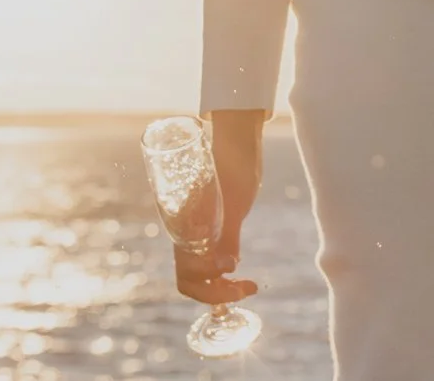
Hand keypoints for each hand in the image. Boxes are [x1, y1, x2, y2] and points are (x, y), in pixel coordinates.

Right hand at [176, 108, 265, 305]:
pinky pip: (211, 261)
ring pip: (200, 275)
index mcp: (185, 227)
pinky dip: (224, 275)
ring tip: (248, 286)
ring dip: (221, 288)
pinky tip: (242, 274)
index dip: (207, 283)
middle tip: (245, 289)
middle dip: (215, 293)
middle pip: (190, 280)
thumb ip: (228, 233)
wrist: (239, 141)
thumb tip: (229, 265)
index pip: (186, 272)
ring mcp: (198, 232)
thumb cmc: (235, 164)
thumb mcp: (234, 202)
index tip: (233, 269)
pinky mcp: (212, 228)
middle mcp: (187, 233)